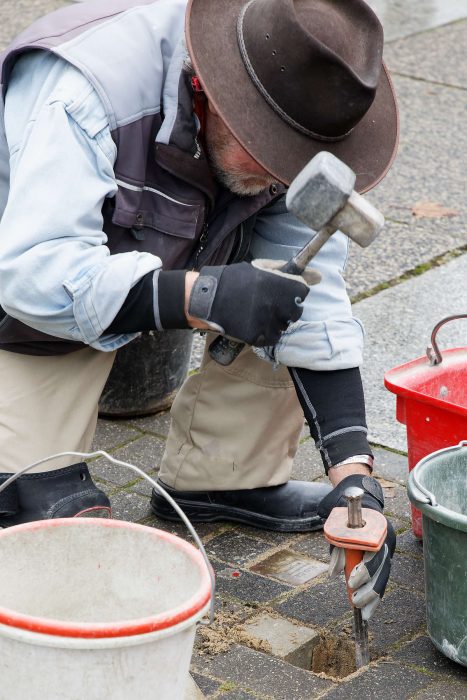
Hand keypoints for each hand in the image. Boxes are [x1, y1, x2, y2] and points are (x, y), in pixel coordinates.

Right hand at [186, 261, 309, 346]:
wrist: (206, 298)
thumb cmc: (234, 280)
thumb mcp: (260, 269)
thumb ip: (289, 272)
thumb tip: (320, 277)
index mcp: (278, 284)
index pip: (302, 293)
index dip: (293, 293)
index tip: (283, 293)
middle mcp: (275, 304)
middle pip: (295, 312)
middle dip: (285, 309)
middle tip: (268, 304)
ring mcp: (266, 322)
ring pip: (283, 327)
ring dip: (275, 322)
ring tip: (257, 313)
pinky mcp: (256, 336)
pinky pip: (270, 338)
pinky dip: (263, 333)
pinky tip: (251, 322)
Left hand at [318, 474, 395, 619]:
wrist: (363, 504)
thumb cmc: (348, 517)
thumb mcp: (337, 528)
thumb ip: (337, 548)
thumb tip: (334, 573)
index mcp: (376, 531)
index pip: (373, 554)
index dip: (363, 570)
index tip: (350, 581)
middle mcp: (385, 542)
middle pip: (381, 570)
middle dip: (369, 589)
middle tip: (355, 602)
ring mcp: (387, 551)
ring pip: (384, 577)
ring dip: (374, 597)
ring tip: (365, 614)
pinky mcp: (385, 559)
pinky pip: (382, 579)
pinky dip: (376, 594)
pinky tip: (371, 609)